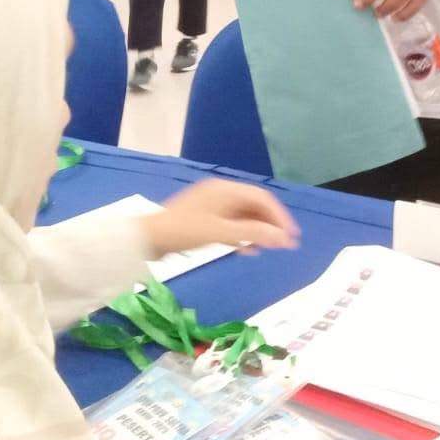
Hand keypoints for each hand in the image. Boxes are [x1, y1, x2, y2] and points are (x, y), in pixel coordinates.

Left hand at [148, 180, 299, 256]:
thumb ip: (254, 233)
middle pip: (254, 206)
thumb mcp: (221, 232)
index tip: (292, 236)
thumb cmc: (184, 231)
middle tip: (284, 244)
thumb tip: (284, 238)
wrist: (146, 239)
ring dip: (257, 230)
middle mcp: (220, 193)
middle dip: (270, 224)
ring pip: (243, 216)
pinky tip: (247, 250)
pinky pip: (231, 224)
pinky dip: (242, 235)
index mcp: (225, 189)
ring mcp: (211, 205)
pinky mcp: (203, 219)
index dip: (280, 216)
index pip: (262, 198)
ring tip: (268, 248)